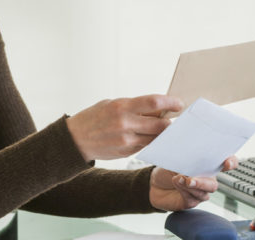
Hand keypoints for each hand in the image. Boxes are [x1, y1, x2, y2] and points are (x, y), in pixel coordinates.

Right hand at [66, 95, 182, 160]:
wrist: (76, 139)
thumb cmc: (95, 117)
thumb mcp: (112, 104)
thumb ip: (135, 106)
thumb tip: (159, 108)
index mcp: (122, 107)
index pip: (154, 103)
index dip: (171, 103)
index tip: (179, 104)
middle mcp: (125, 124)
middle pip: (160, 125)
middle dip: (170, 122)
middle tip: (173, 118)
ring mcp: (126, 141)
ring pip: (155, 138)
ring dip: (161, 133)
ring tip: (161, 127)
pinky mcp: (126, 152)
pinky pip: (146, 145)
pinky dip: (150, 140)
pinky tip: (147, 135)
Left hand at [149, 156, 238, 210]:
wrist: (154, 183)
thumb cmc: (168, 167)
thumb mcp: (177, 157)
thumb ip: (187, 155)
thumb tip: (188, 149)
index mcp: (208, 166)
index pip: (227, 163)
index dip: (231, 163)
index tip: (227, 163)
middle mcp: (207, 180)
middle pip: (213, 184)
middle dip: (203, 182)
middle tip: (190, 179)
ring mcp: (199, 192)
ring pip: (203, 193)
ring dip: (190, 186)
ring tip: (178, 179)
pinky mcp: (191, 202)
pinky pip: (192, 199)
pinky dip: (183, 191)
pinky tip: (177, 183)